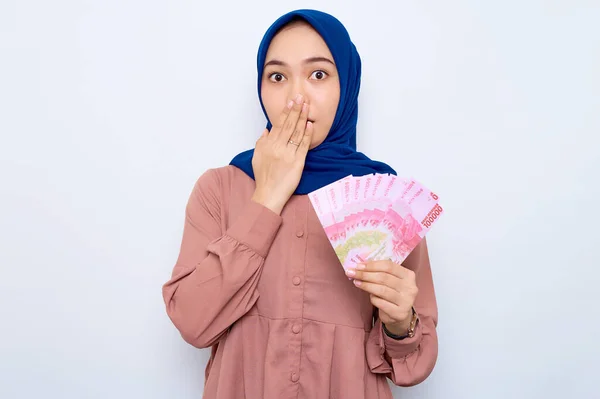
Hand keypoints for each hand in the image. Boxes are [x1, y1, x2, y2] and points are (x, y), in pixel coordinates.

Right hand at [251, 94, 312, 214]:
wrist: (268, 194)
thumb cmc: (263, 177)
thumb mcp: (257, 157)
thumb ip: (261, 142)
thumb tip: (267, 130)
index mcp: (268, 144)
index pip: (278, 124)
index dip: (285, 112)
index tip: (291, 101)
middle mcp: (278, 147)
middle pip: (289, 125)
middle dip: (295, 109)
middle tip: (301, 97)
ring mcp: (288, 155)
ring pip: (297, 133)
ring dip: (302, 118)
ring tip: (307, 106)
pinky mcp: (298, 163)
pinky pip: (303, 146)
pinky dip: (307, 135)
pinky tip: (310, 125)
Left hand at [346, 260, 417, 334]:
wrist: (399, 314)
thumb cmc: (392, 293)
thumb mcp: (390, 280)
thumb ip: (379, 272)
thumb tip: (359, 266)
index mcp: (408, 275)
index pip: (389, 266)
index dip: (372, 265)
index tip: (358, 265)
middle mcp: (410, 287)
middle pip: (384, 277)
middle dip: (365, 274)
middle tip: (351, 273)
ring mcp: (406, 301)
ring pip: (381, 290)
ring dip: (366, 285)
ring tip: (356, 282)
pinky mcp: (400, 313)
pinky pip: (380, 302)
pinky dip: (372, 298)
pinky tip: (369, 296)